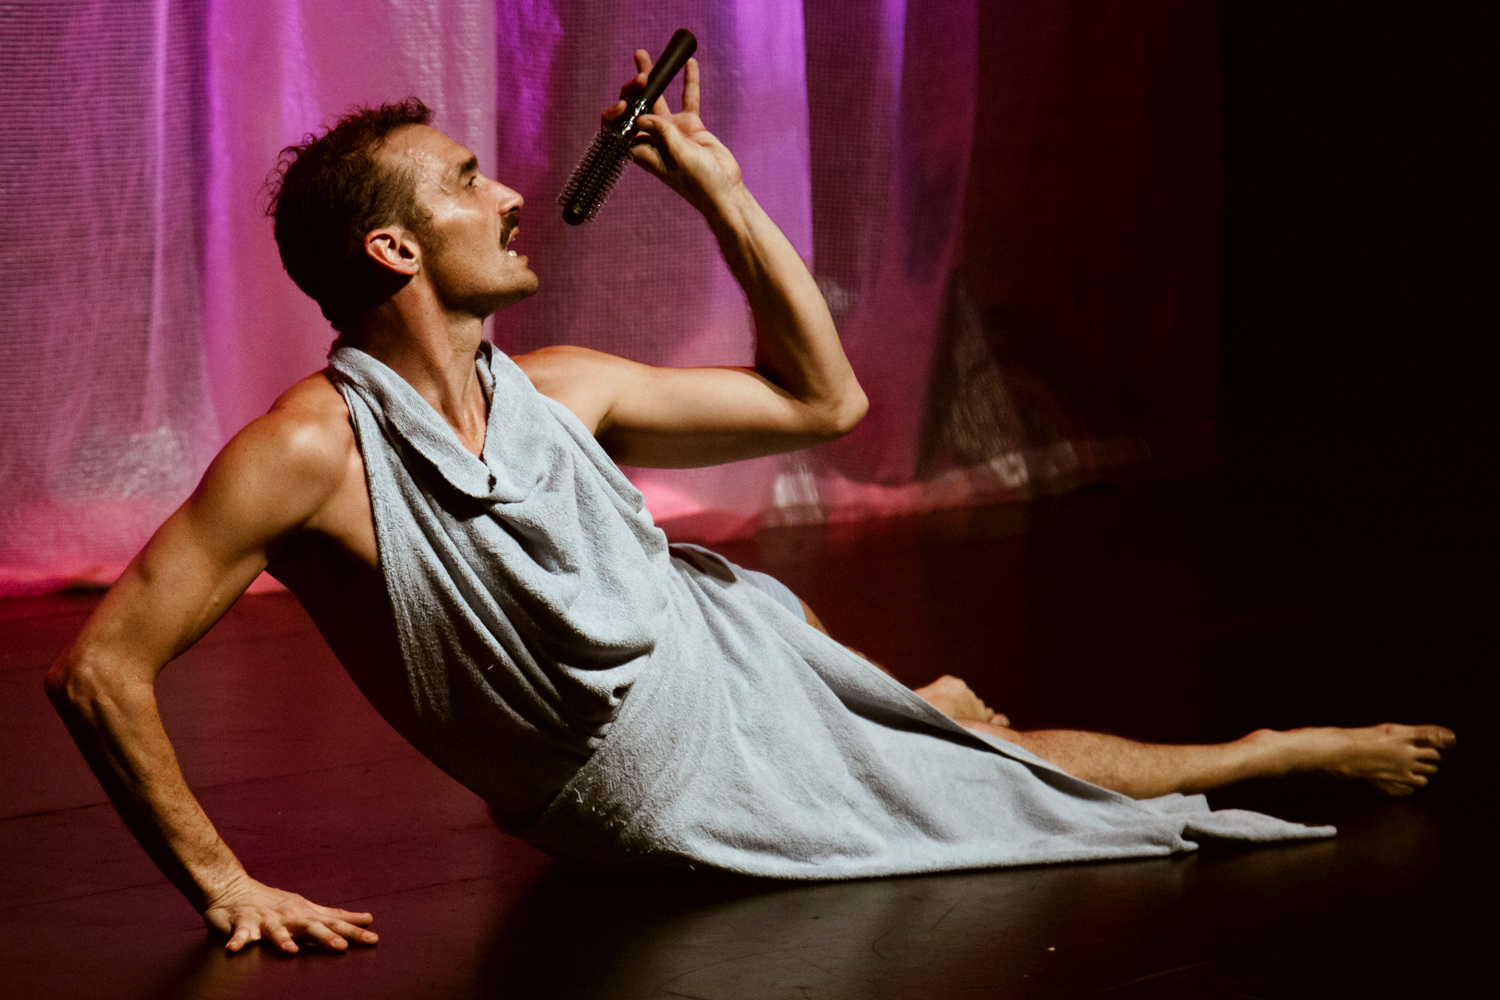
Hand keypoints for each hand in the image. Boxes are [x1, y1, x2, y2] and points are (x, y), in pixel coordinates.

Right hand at [204, 873, 377, 953]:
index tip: (374, 939)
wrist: (235, 889)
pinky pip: (240, 934)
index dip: (354, 932)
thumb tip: (368, 919)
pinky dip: (237, 941)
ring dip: (283, 940)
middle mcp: (290, 916)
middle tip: (342, 947)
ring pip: (275, 931)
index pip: (335, 923)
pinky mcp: (243, 924)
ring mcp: (266, 920)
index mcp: (306, 915)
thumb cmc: (276, 904)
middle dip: (326, 937)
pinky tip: (233, 949)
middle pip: (311, 927)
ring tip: (291, 951)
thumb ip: (336, 917)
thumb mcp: (309, 909)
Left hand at [606, 51, 743, 211]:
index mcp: (644, 151)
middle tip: (641, 75)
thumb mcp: (680, 157)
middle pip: (636, 108)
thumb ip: (663, 133)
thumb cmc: (700, 182)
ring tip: (642, 55)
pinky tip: (689, 64)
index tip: (624, 104)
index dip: (617, 114)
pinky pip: (688, 99)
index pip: (620, 128)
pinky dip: (688, 82)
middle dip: (633, 89)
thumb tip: (641, 116)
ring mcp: (672, 131)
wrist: (725, 190)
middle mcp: (653, 139)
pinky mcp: (690, 126)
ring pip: (657, 99)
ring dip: (651, 77)